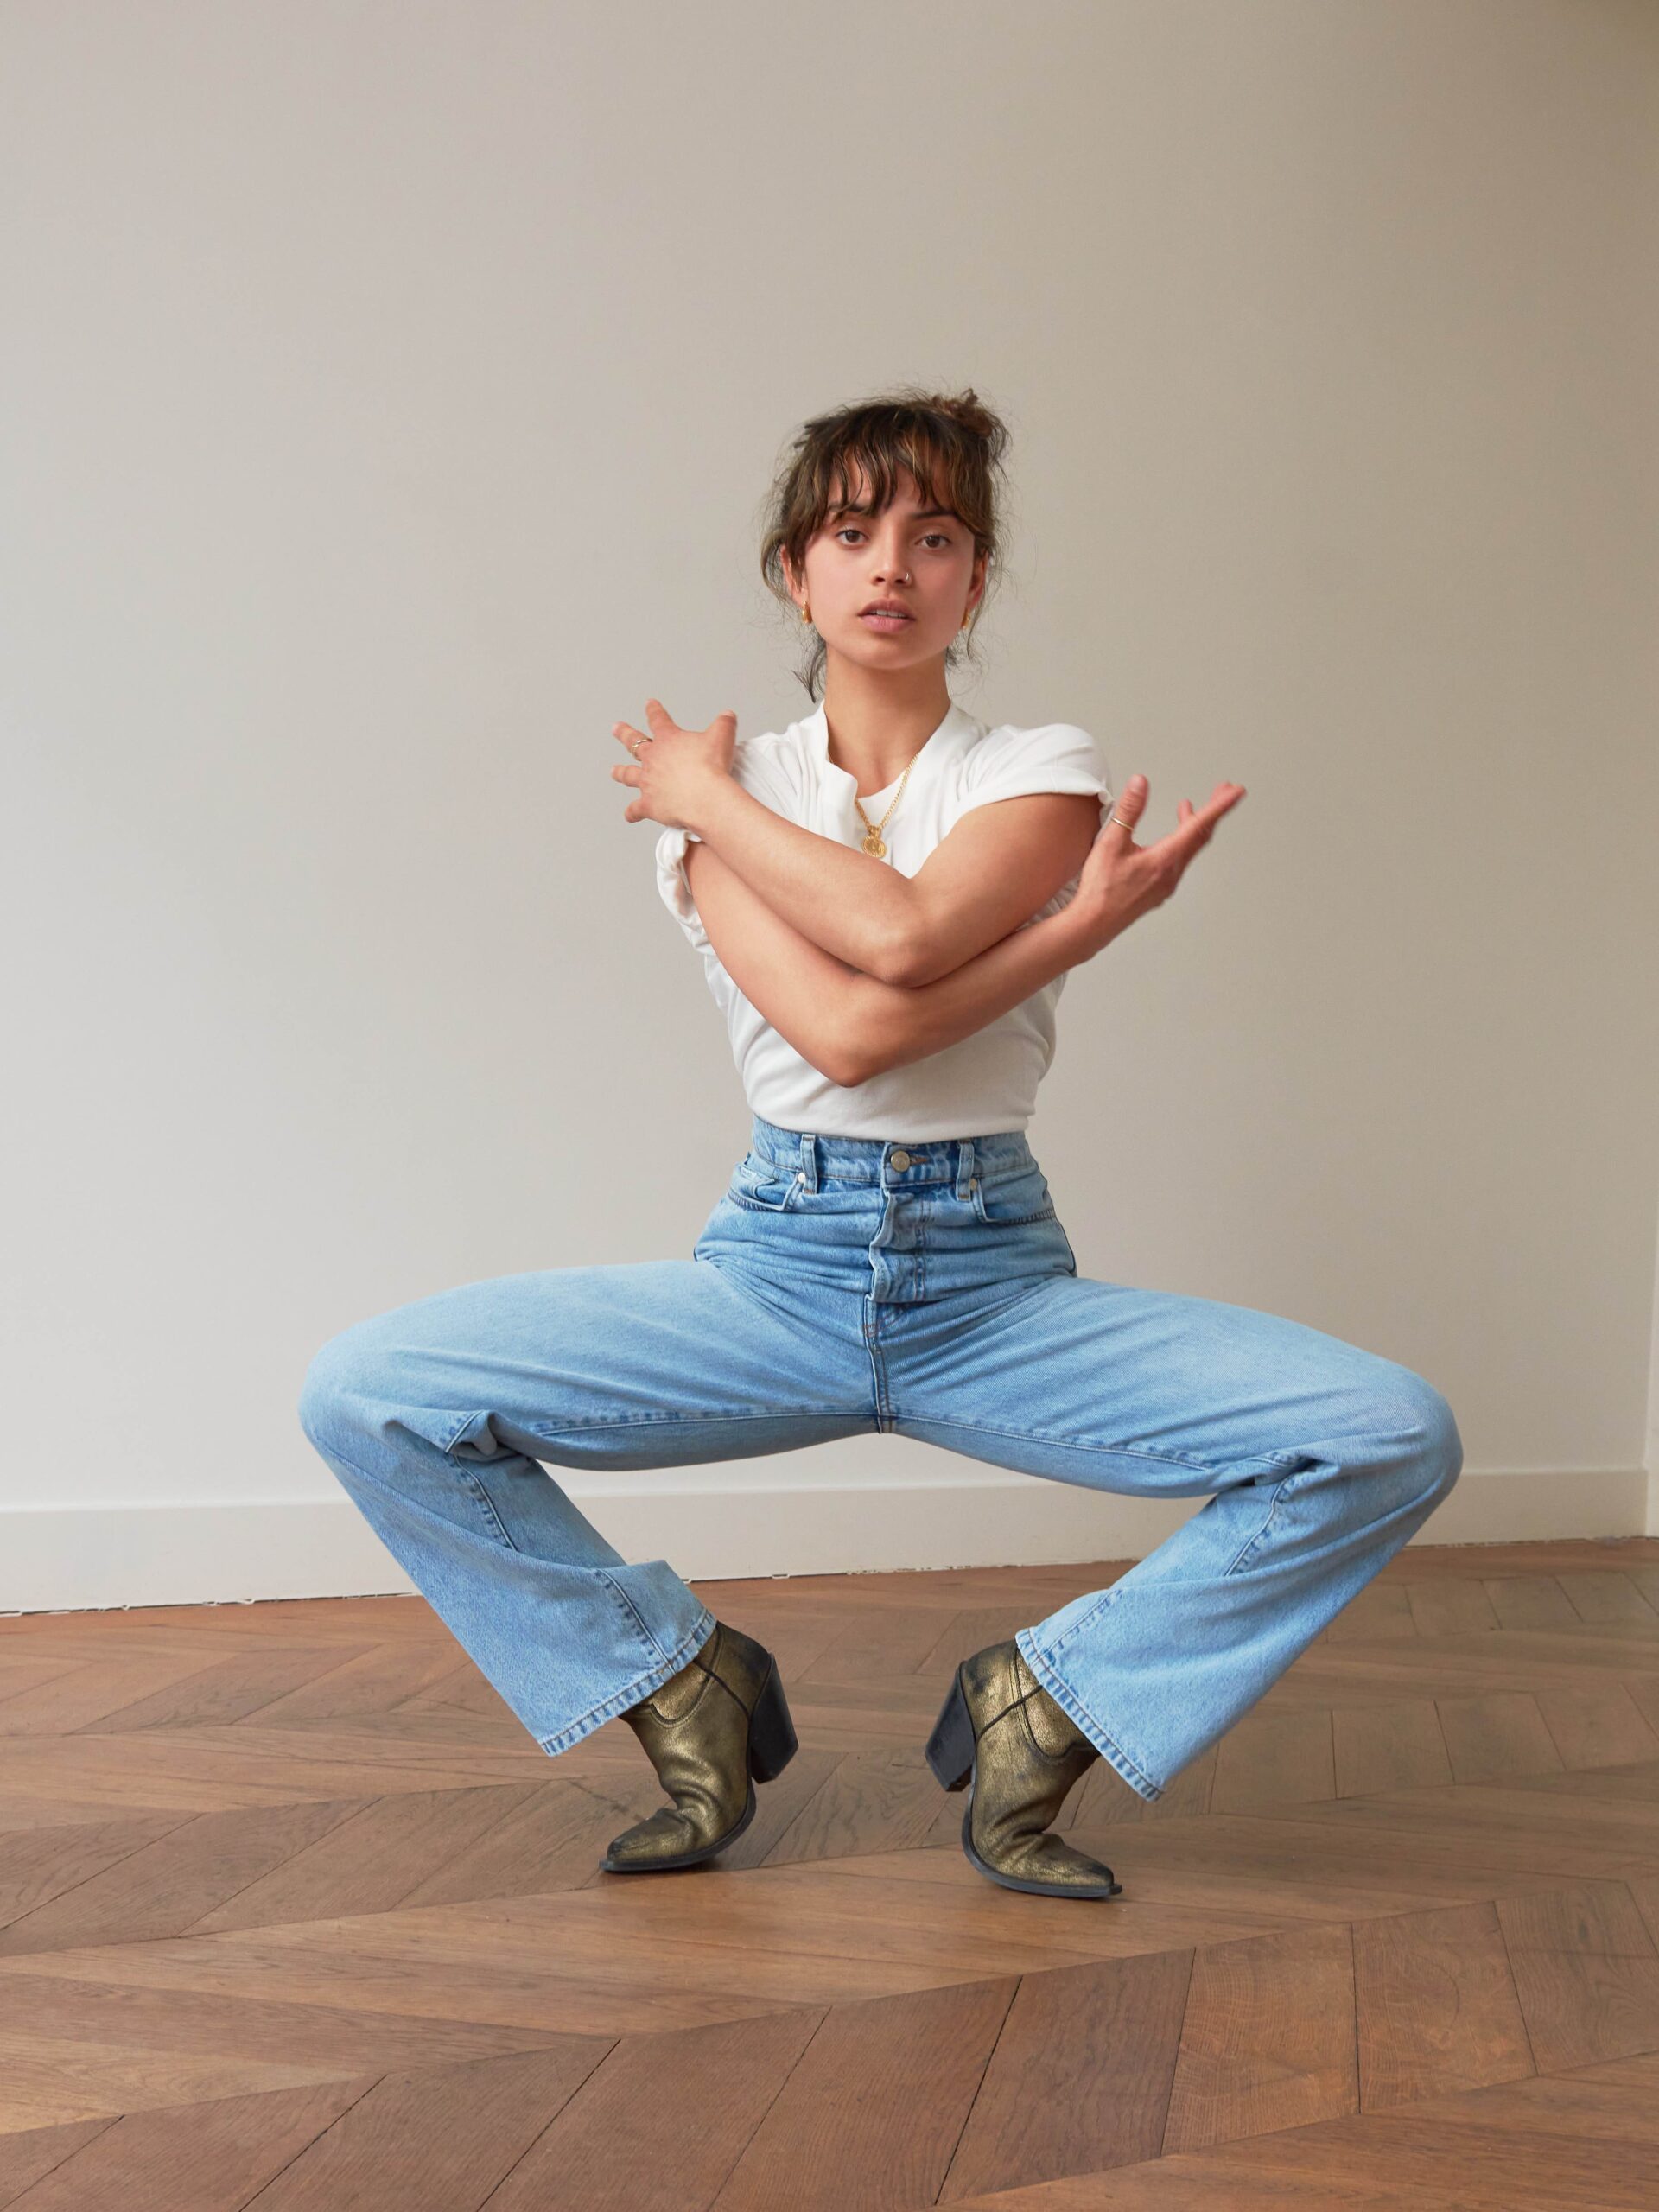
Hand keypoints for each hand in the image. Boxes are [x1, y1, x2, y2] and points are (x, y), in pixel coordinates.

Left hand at [610, 698, 737, 831]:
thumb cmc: (712, 767)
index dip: (654, 710)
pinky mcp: (648, 805)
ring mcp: (648, 782)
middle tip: (616, 728)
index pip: (658, 719)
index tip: (649, 704)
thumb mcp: (722, 736)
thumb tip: (727, 715)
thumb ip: (724, 723)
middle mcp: (653, 759)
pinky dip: (632, 813)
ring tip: (614, 771)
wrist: (706, 797)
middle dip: (624, 734)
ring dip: (620, 772)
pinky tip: (630, 815)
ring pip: (628, 775)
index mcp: (668, 740)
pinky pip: (635, 809)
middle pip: (634, 743)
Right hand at [1073, 774, 1246, 953]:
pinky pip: (1179, 861)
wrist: (1092, 925)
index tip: (1236, 791)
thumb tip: (1140, 784)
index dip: (1220, 805)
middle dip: (1213, 811)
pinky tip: (1170, 840)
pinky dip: (1181, 843)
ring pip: (1190, 849)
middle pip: (1201, 836)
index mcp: (1165, 858)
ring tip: (1188, 809)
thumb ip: (1129, 810)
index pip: (1199, 825)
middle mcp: (1172, 872)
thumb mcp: (1111, 843)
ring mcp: (1167, 883)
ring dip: (1193, 826)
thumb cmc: (1100, 890)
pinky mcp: (1159, 890)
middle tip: (1223, 791)